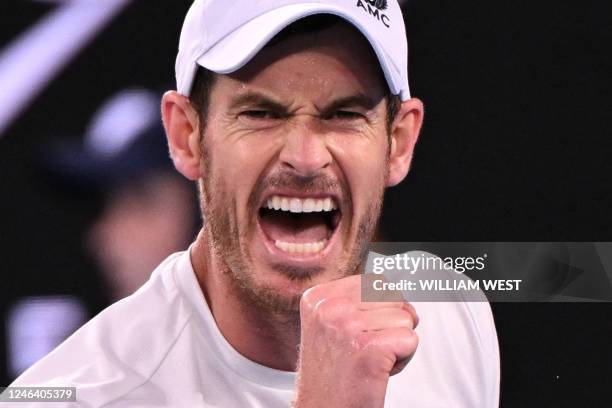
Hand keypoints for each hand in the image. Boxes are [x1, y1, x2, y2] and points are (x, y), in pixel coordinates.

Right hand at [294, 275, 418, 407]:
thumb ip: (354, 300)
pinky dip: (403, 360)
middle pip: (393, 296)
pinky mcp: (368, 348)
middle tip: (366, 350)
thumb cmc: (333, 374)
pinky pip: (410, 340)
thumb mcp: (330, 324)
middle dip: (391, 324)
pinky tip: (378, 371)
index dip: (380, 310)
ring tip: (370, 362)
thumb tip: (394, 287)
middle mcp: (329, 307)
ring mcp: (347, 326)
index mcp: (318, 297)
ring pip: (405, 318)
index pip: (375, 282)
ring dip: (396, 343)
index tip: (357, 336)